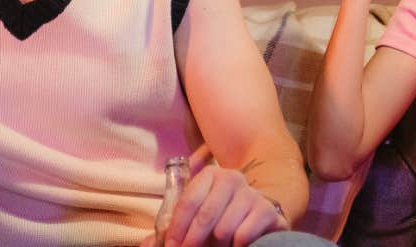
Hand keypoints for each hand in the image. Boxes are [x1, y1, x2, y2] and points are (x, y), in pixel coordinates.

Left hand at [140, 165, 288, 246]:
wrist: (258, 214)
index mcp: (211, 175)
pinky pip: (243, 235)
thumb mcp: (196, 216)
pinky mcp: (268, 211)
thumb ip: (172, 229)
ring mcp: (252, 194)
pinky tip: (234, 245)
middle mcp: (233, 178)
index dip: (177, 227)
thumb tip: (147, 246)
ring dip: (217, 245)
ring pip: (224, 229)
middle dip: (192, 240)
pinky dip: (235, 246)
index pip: (188, 201)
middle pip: (205, 215)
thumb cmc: (220, 216)